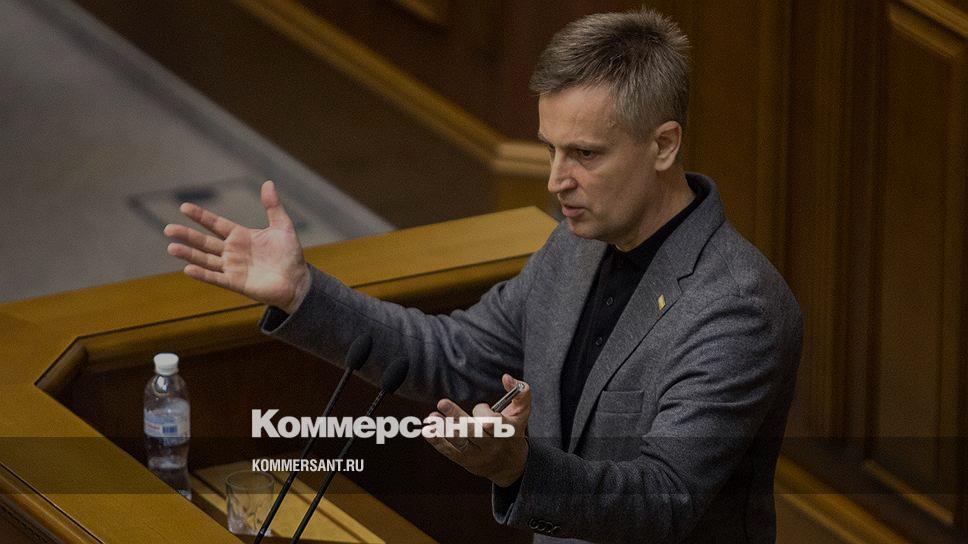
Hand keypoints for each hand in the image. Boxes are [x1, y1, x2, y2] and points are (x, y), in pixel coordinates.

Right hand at [164, 180, 310, 312]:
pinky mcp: (236, 283)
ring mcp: (232, 268)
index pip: (215, 224)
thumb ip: (273, 207)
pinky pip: (216, 278)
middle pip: (205, 242)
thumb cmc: (290, 255)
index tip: (183, 207)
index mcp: (241, 236)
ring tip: (171, 247)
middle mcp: (232, 251)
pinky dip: (203, 274)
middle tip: (168, 229)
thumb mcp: (282, 227)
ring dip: (189, 254)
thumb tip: (268, 183)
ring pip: (206, 259)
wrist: (298, 281)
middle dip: (187, 235)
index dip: (200, 216)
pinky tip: (188, 269)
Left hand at [424, 375, 530, 486]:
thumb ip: (521, 392)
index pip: (495, 423)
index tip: (483, 412)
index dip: (487, 417)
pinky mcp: (465, 460)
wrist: (509, 464)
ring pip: (460, 442)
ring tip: (432, 417)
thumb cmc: (514, 430)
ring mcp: (477, 454)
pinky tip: (428, 431)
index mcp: (507, 432)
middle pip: (473, 432)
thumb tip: (506, 377)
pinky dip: (438, 442)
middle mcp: (491, 445)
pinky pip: (450, 451)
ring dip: (444, 429)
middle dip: (457, 417)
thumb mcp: (522, 412)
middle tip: (442, 402)